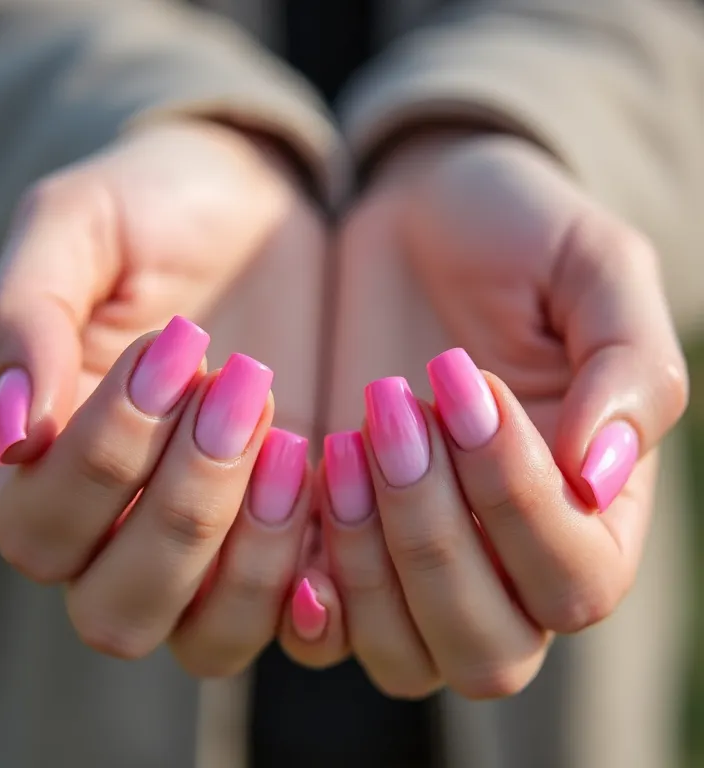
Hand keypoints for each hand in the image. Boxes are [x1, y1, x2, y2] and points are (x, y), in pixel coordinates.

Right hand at [0, 120, 326, 670]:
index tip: (181, 344)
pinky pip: (298, 623)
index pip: (41, 526)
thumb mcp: (78, 228)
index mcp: (49, 465)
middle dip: (184, 508)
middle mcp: (121, 529)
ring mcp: (214, 546)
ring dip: (250, 554)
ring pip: (209, 638)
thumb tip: (14, 434)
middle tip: (248, 382)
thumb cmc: (154, 211)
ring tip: (292, 436)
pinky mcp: (291, 537)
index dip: (108, 453)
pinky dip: (319, 586)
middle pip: (119, 607)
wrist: (255, 207)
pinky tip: (341, 494)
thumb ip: (25, 319)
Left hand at [284, 133, 687, 698]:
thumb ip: (629, 369)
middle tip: (392, 409)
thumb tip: (600, 476)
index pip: (575, 579)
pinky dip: (304, 591)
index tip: (462, 379)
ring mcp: (413, 563)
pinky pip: (320, 628)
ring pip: (405, 657)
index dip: (515, 498)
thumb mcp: (590, 269)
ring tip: (345, 440)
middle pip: (488, 650)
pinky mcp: (337, 544)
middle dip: (433, 539)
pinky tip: (294, 494)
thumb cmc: (513, 236)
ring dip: (368, 564)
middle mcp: (505, 560)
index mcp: (588, 509)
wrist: (414, 218)